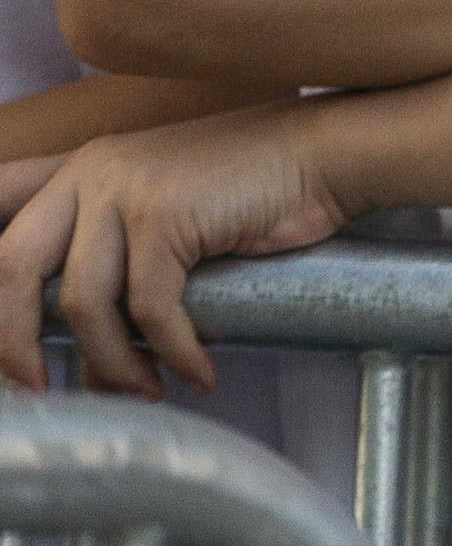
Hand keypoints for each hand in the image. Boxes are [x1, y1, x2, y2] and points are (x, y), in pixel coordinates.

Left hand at [0, 102, 351, 397]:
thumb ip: (116, 257)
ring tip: (146, 390)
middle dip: (14, 344)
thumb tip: (86, 357)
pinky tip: (197, 372)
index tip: (6, 342)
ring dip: (114, 364)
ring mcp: (125, 188)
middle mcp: (90, 171)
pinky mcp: (165, 213)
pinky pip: (150, 308)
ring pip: (83, 303)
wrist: (325, 155)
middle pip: (12, 269)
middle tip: (40, 389)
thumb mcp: (166, 209)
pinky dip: (173, 353)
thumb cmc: (255, 192)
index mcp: (80, 167)